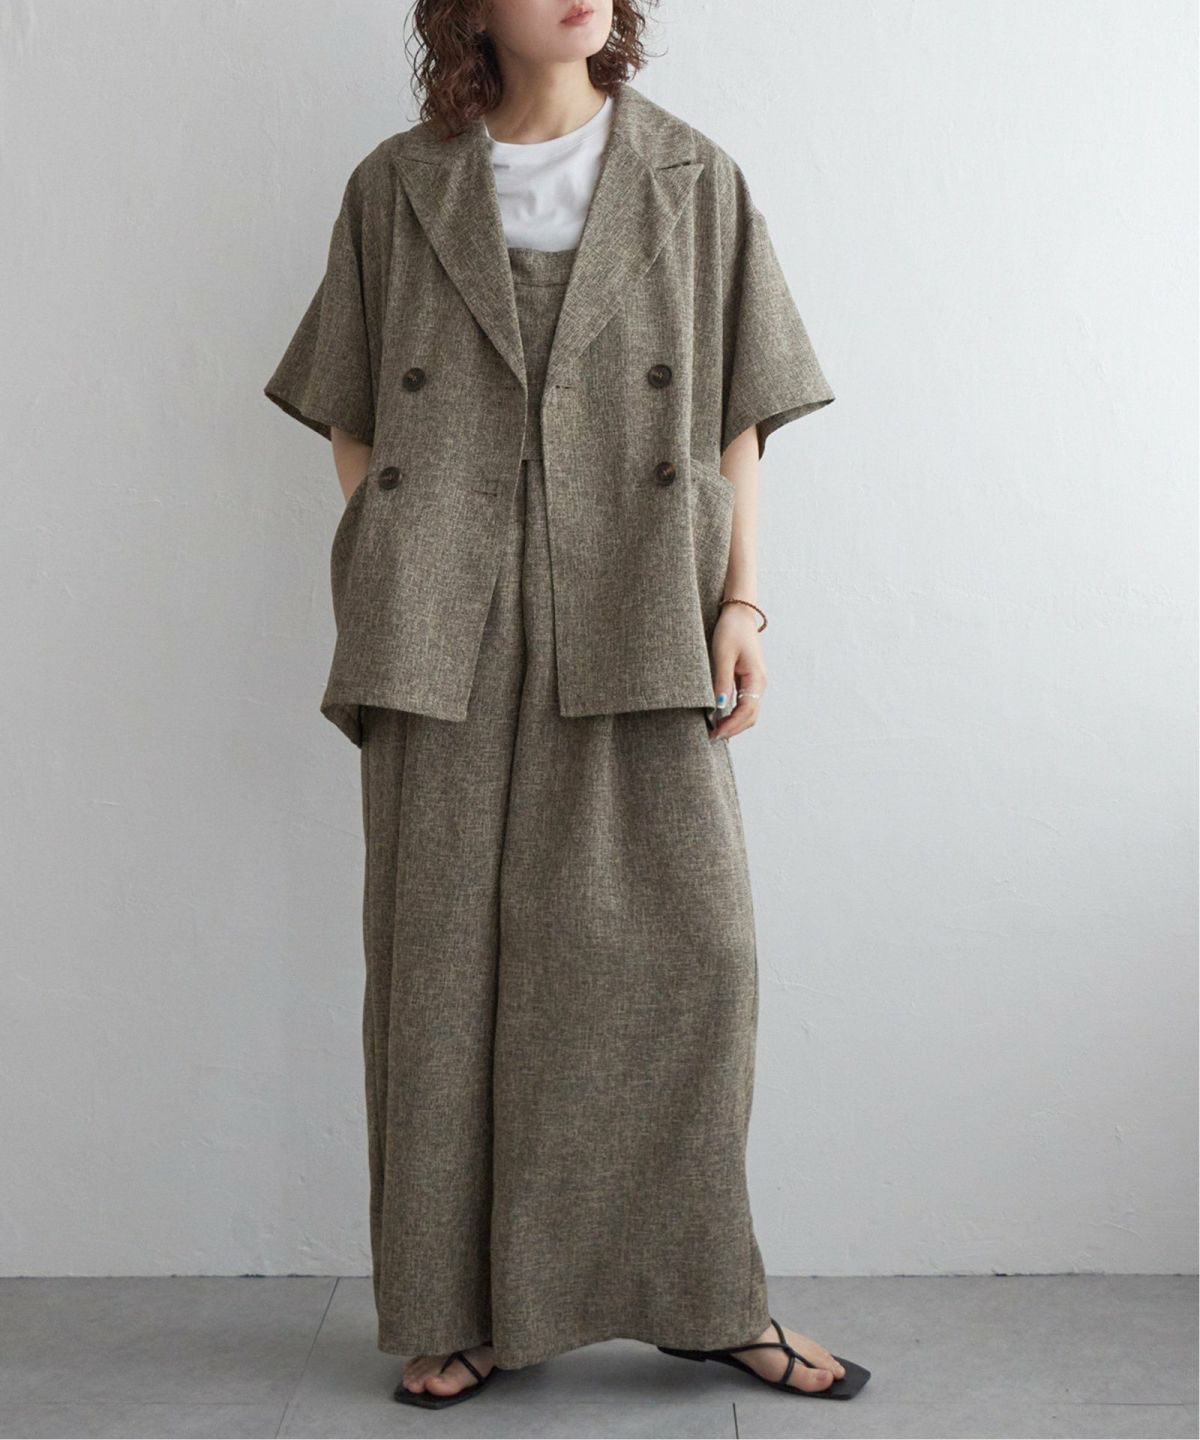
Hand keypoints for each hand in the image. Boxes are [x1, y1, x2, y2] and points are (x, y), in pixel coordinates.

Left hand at [709, 603, 767, 739]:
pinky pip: (745, 704)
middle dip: (733, 729)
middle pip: (750, 717)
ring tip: (714, 731)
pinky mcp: (749, 680)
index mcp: (756, 678)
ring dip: (734, 724)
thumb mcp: (723, 655)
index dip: (731, 726)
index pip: (747, 711)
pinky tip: (720, 719)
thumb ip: (722, 681)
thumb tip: (719, 707)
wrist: (739, 614)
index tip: (714, 734)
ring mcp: (756, 683)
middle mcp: (760, 683)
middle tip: (711, 737)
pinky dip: (734, 715)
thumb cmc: (731, 630)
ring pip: (749, 713)